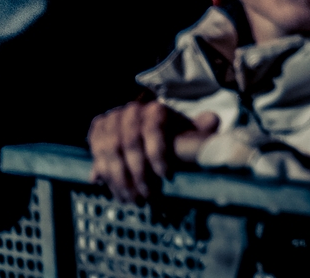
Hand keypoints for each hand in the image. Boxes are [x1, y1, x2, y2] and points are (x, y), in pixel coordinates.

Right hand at [87, 100, 215, 201]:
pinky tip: (117, 191)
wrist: (148, 130)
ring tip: (134, 200)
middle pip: (129, 143)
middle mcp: (130, 111)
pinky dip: (106, 174)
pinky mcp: (98, 129)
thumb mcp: (192, 135)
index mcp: (155, 110)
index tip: (167, 177)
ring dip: (121, 179)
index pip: (152, 128)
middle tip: (150, 197)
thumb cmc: (175, 137)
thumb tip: (212, 120)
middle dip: (139, 174)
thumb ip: (202, 132)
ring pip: (110, 150)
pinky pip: (97, 153)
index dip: (158, 153)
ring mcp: (111, 119)